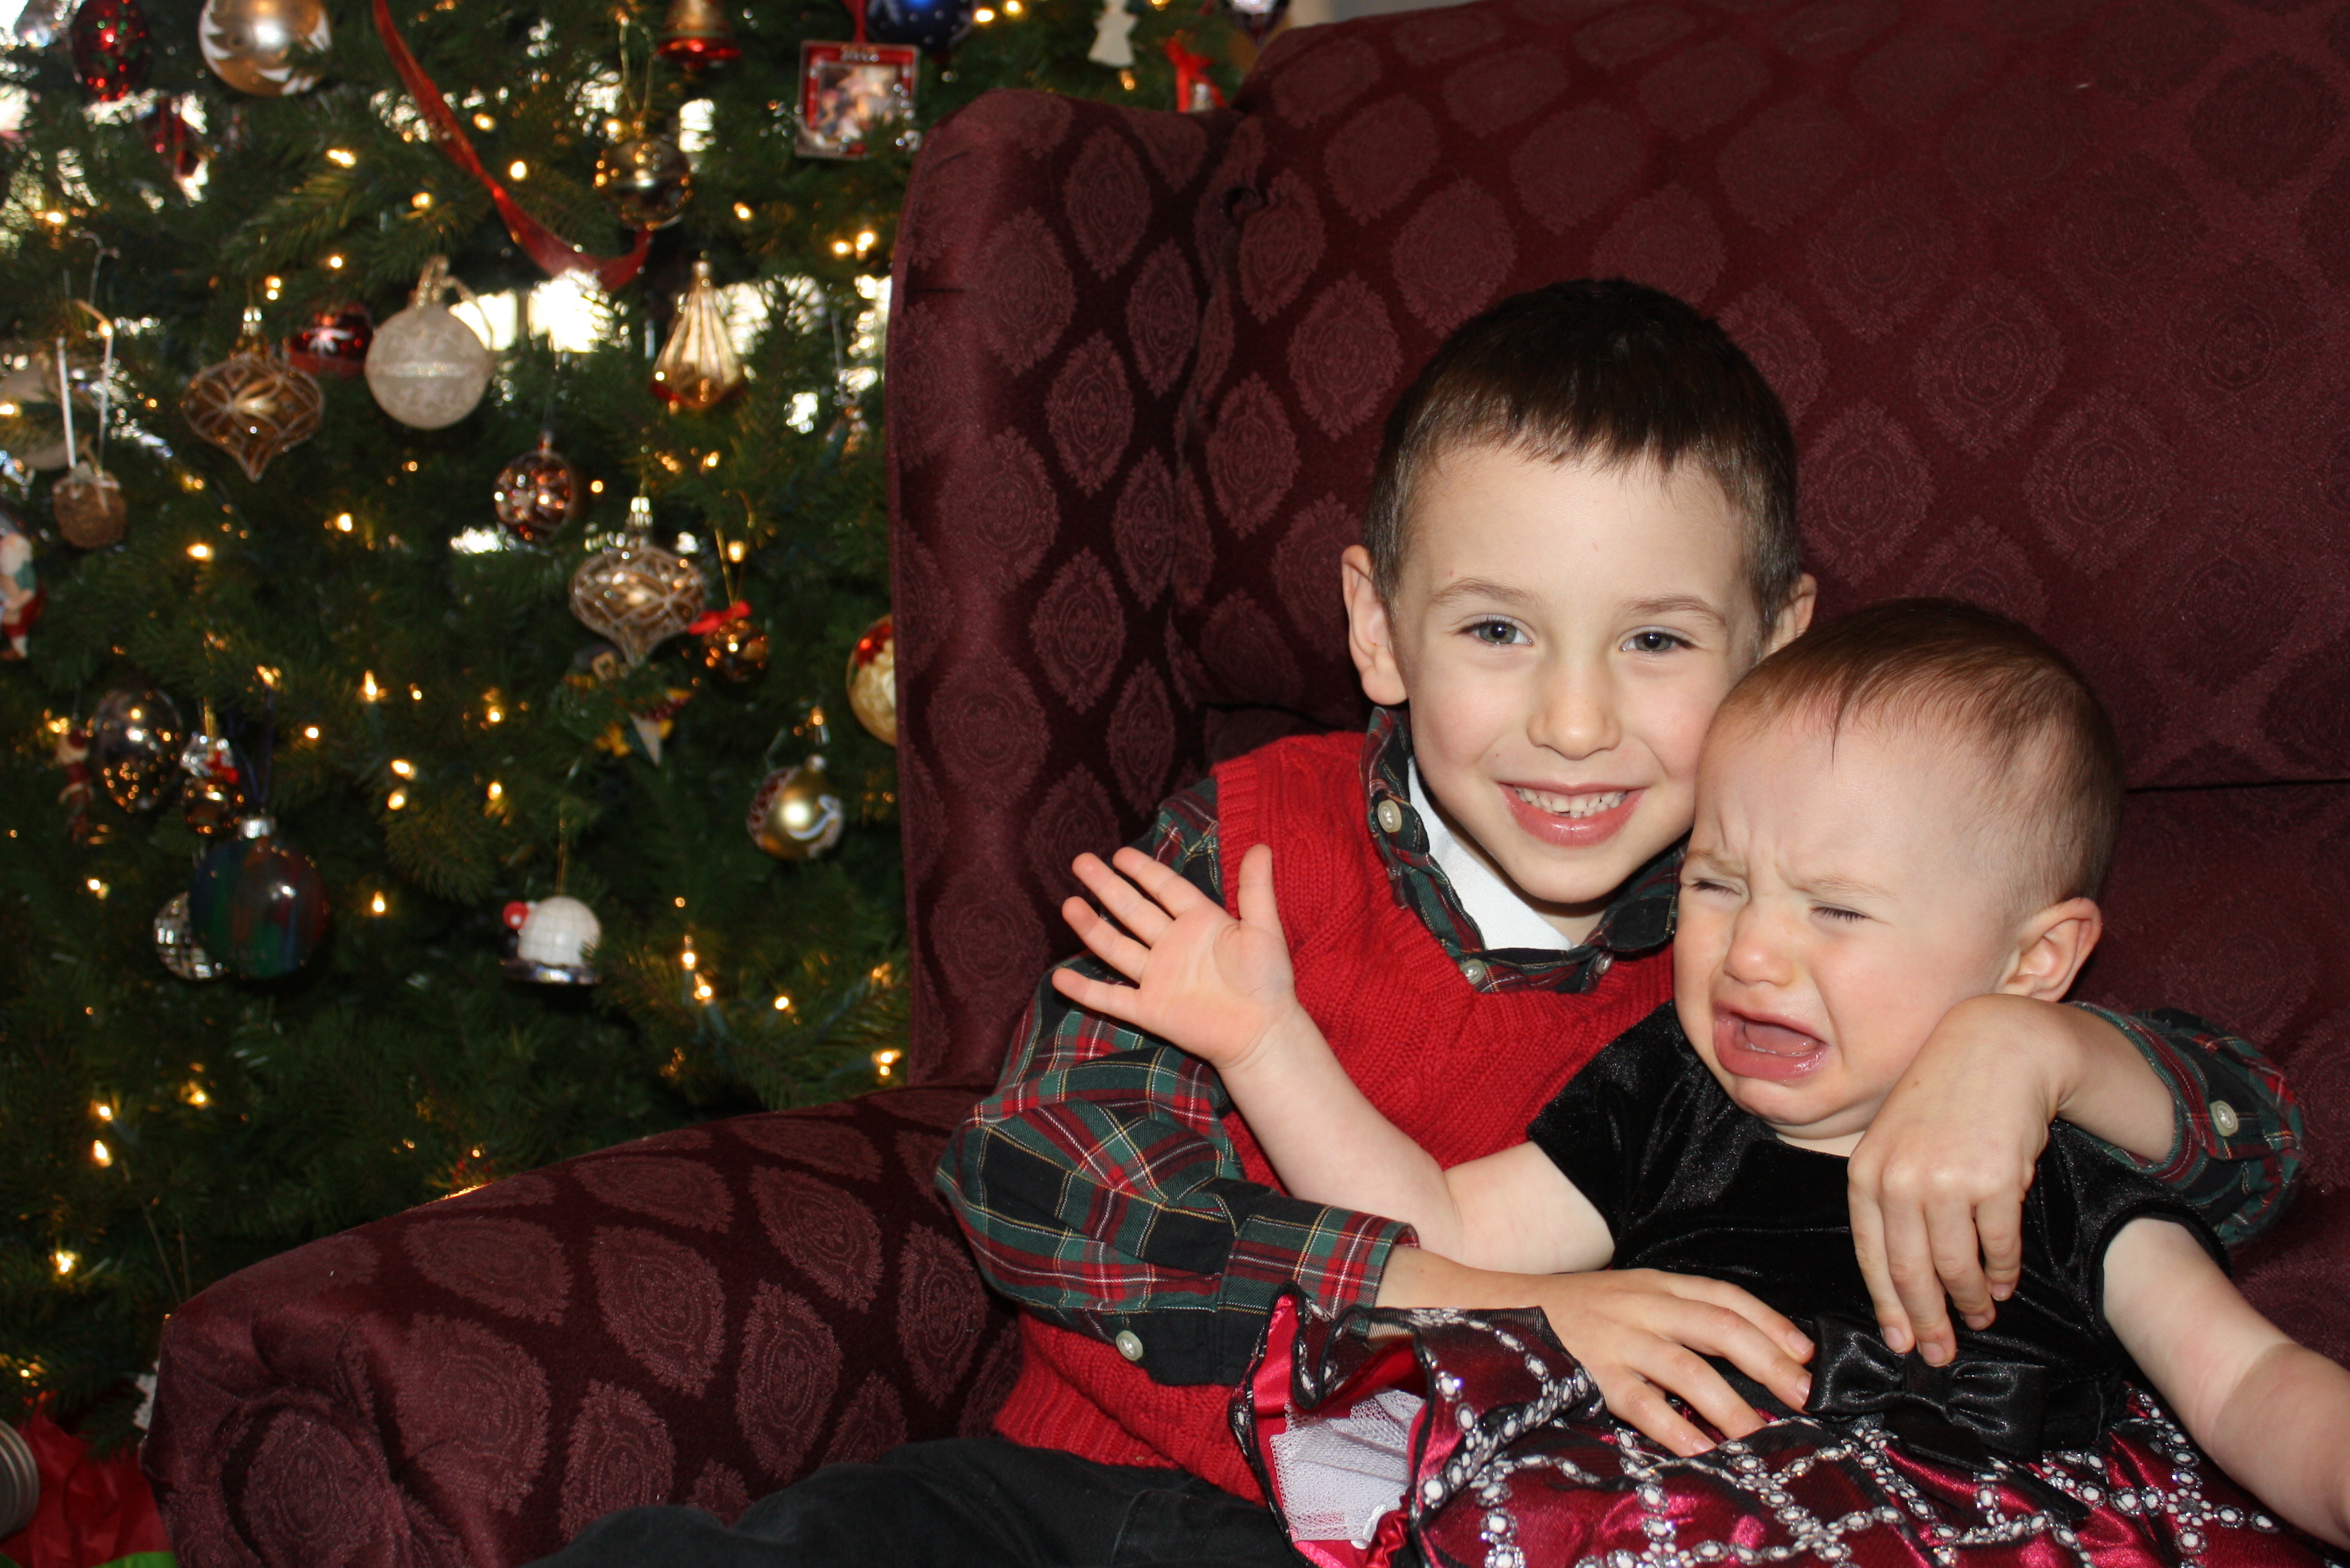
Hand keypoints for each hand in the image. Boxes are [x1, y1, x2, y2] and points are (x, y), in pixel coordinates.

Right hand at [1050, 843, 1300, 1070]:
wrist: (1263, 1033)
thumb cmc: (1269, 982)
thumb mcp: (1264, 929)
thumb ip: (1256, 890)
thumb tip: (1261, 845)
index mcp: (1199, 923)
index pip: (1165, 889)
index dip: (1143, 871)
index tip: (1120, 854)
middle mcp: (1173, 946)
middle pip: (1133, 911)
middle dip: (1107, 887)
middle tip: (1081, 862)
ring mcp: (1158, 978)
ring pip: (1117, 948)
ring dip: (1092, 928)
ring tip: (1069, 905)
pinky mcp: (1150, 1010)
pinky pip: (1112, 998)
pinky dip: (1085, 991)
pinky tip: (1059, 977)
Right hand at [1377, 1248, 1813, 1457]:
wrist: (1499, 1304)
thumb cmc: (1575, 1310)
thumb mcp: (1628, 1297)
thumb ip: (1675, 1317)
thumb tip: (1742, 1353)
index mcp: (1656, 1283)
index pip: (1726, 1296)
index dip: (1771, 1323)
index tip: (1806, 1353)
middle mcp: (1642, 1305)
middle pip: (1720, 1327)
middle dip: (1769, 1362)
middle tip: (1802, 1396)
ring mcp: (1617, 1338)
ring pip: (1689, 1368)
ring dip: (1732, 1405)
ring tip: (1761, 1435)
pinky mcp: (1592, 1372)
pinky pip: (1642, 1403)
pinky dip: (1675, 1428)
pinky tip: (1701, 1450)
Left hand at [1847, 993, 2074, 1363]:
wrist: (1994, 1051)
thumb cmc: (1941, 1103)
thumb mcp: (1895, 1143)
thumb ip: (1890, 1199)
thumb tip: (1900, 1273)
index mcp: (1865, 1175)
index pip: (1871, 1257)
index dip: (1888, 1306)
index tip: (1901, 1342)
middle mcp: (1898, 1181)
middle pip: (1910, 1273)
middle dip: (1928, 1321)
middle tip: (1941, 1354)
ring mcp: (1944, 1182)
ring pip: (1956, 1267)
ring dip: (1970, 1300)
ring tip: (1980, 1315)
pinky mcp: (1992, 1182)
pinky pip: (1998, 1247)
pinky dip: (2003, 1273)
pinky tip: (2005, 1284)